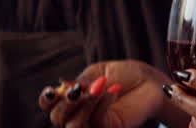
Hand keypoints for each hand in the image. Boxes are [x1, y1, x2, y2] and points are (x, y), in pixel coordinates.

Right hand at [39, 60, 169, 127]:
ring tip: (100, 86)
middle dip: (66, 101)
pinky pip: (97, 122)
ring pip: (73, 126)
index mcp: (73, 100)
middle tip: (80, 87)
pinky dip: (102, 103)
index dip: (46, 100)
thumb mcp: (98, 72)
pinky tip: (113, 90)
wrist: (149, 81)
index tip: (52, 89)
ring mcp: (93, 125)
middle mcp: (79, 116)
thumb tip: (64, 87)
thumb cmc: (124, 75)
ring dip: (84, 103)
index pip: (50, 106)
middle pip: (57, 118)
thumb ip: (81, 82)